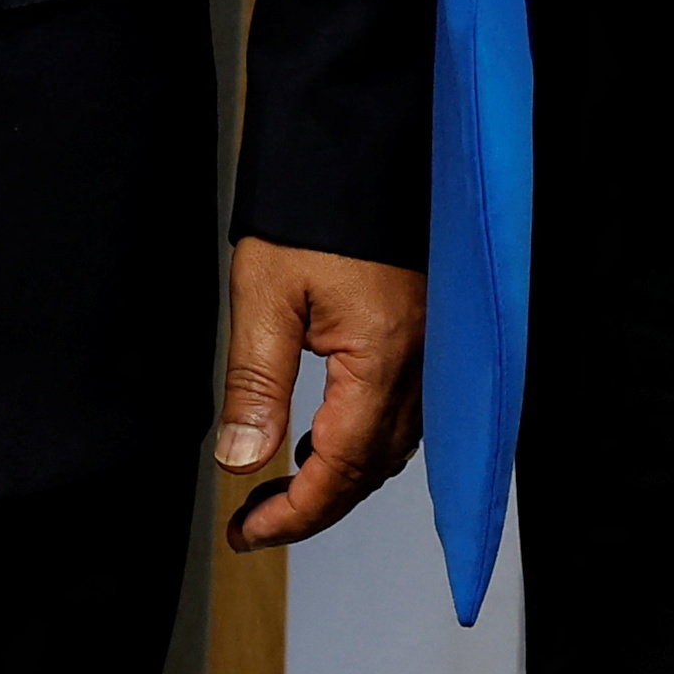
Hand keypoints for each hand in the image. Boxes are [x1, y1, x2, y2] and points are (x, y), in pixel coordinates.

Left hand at [217, 236, 424, 549]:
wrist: (361, 139)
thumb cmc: (311, 208)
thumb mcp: (264, 293)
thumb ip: (256, 384)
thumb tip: (241, 461)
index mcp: (383, 360)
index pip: (340, 471)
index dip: (294, 515)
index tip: (247, 534)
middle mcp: (421, 365)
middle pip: (371, 471)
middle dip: (313, 507)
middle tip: (254, 522)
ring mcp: (432, 350)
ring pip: (391, 448)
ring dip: (338, 478)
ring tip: (280, 488)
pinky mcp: (429, 333)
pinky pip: (403, 413)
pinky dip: (362, 441)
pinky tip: (323, 438)